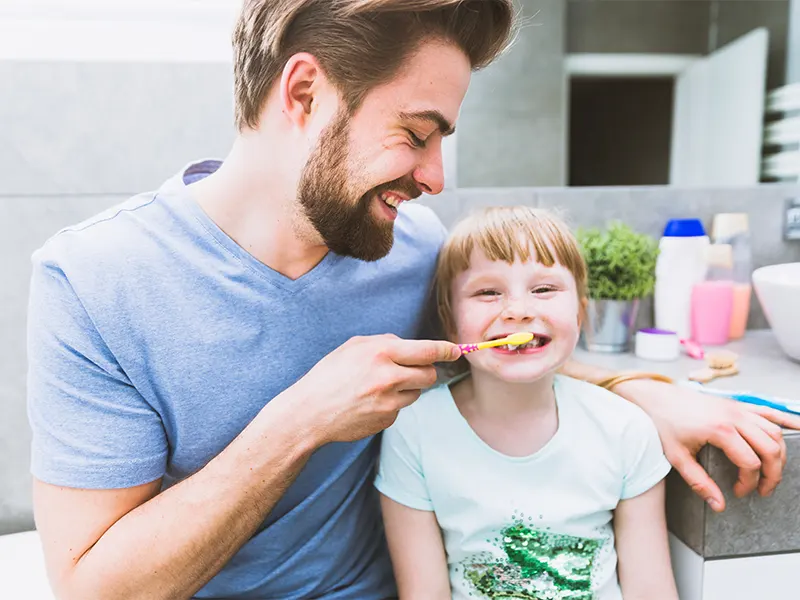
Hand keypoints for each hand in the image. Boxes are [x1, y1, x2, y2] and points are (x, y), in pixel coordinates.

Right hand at [279, 334, 459, 445]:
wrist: (310, 412)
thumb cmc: (330, 375)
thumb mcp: (354, 347)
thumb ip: (385, 343)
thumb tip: (411, 346)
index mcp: (381, 352)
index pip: (427, 350)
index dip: (446, 350)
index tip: (456, 350)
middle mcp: (388, 376)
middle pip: (429, 374)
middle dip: (425, 371)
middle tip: (409, 371)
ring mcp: (389, 401)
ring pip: (417, 392)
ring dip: (407, 388)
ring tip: (379, 387)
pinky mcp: (387, 419)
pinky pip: (402, 408)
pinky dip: (392, 404)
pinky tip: (370, 402)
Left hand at [616, 380, 799, 511]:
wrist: (656, 397)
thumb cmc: (663, 424)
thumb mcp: (676, 457)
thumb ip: (699, 483)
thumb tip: (718, 505)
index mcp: (720, 431)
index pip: (751, 463)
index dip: (749, 483)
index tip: (738, 491)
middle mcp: (735, 417)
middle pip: (772, 449)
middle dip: (773, 474)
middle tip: (763, 490)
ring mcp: (738, 408)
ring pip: (774, 433)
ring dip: (780, 455)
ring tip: (771, 473)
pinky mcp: (737, 404)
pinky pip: (769, 412)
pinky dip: (786, 421)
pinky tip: (798, 428)